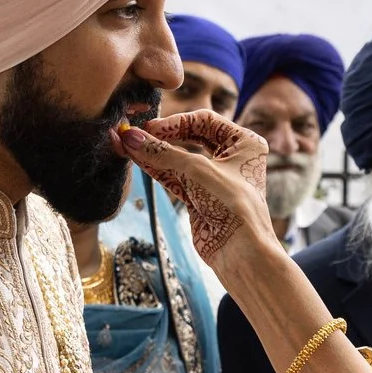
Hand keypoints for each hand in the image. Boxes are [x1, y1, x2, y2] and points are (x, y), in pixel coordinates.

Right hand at [118, 111, 269, 263]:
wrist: (240, 251)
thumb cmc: (233, 205)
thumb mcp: (196, 170)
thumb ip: (161, 152)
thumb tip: (131, 137)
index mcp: (245, 142)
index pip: (205, 120)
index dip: (176, 122)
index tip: (150, 127)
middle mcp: (232, 158)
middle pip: (191, 137)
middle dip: (163, 137)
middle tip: (137, 135)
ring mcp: (215, 179)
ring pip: (179, 159)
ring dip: (154, 153)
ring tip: (126, 145)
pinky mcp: (200, 198)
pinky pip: (174, 177)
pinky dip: (156, 169)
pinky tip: (135, 159)